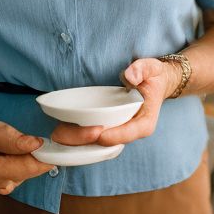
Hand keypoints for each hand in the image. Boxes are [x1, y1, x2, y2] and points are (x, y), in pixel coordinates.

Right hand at [0, 118, 52, 194]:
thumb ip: (13, 139)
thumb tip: (36, 144)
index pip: (27, 168)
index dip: (44, 158)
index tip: (56, 147)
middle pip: (27, 173)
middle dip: (41, 160)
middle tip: (50, 145)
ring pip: (24, 176)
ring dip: (32, 163)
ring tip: (33, 148)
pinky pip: (18, 177)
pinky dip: (24, 167)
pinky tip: (23, 156)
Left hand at [50, 57, 180, 147]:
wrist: (155, 84)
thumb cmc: (153, 77)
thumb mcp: (152, 68)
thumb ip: (142, 69)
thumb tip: (130, 76)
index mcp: (145, 122)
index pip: (129, 133)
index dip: (113, 136)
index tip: (97, 133)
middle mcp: (132, 132)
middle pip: (108, 144)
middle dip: (86, 141)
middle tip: (65, 133)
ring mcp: (120, 133)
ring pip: (98, 145)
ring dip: (78, 142)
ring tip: (58, 134)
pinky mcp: (111, 130)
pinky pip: (94, 140)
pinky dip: (79, 139)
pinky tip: (63, 134)